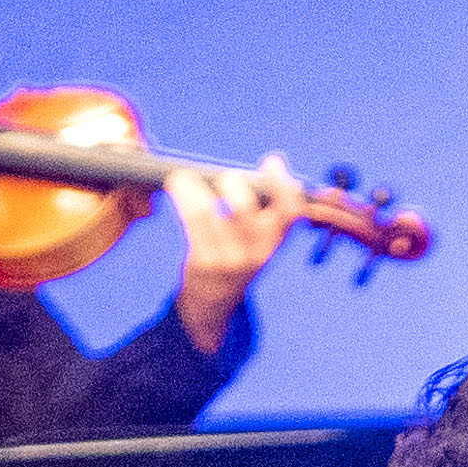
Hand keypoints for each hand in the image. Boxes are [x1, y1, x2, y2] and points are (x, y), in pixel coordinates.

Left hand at [164, 153, 308, 354]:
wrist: (214, 304)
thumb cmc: (238, 256)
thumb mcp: (262, 240)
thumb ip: (269, 208)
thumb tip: (271, 164)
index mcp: (276, 241)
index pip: (291, 213)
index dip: (283, 185)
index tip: (271, 161)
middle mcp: (257, 253)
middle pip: (243, 207)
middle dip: (231, 183)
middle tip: (223, 180)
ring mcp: (229, 260)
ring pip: (208, 211)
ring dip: (193, 187)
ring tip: (183, 176)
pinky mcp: (204, 263)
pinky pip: (190, 220)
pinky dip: (182, 196)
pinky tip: (176, 185)